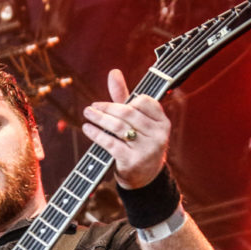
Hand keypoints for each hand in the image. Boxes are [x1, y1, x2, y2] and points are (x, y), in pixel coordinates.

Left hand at [81, 69, 169, 188]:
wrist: (144, 178)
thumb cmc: (138, 144)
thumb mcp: (136, 122)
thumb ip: (125, 98)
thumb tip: (113, 72)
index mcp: (163, 122)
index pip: (144, 102)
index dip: (122, 101)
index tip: (103, 104)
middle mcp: (158, 135)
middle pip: (128, 114)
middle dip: (106, 108)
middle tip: (90, 108)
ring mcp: (147, 149)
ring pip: (118, 127)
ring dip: (99, 119)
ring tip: (87, 115)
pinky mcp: (133, 161)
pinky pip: (111, 143)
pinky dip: (96, 134)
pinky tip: (87, 129)